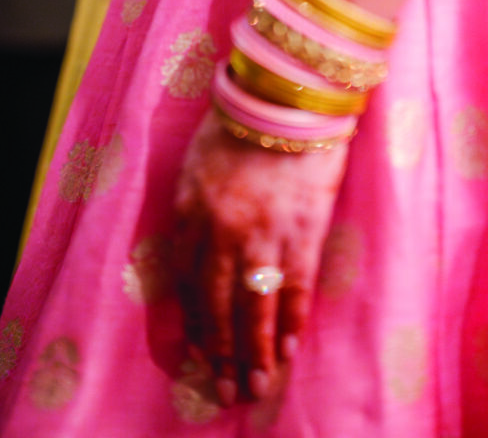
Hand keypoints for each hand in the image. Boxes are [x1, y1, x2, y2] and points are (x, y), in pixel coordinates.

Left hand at [173, 110, 348, 405]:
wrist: (286, 97)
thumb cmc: (241, 122)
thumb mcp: (198, 162)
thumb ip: (194, 208)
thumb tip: (195, 252)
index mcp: (191, 211)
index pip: (185, 281)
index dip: (194, 322)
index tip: (200, 352)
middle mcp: (220, 231)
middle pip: (216, 303)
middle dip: (220, 352)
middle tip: (225, 389)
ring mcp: (262, 233)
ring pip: (253, 306)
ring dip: (254, 351)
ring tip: (256, 385)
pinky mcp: (302, 230)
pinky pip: (293, 287)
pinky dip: (290, 321)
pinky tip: (288, 347)